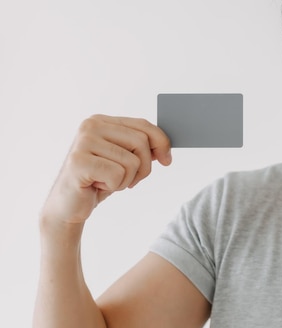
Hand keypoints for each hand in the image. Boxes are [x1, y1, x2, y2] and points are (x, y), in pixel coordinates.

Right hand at [41, 115, 171, 225]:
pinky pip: (118, 174)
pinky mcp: (79, 161)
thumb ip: (140, 147)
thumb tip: (164, 145)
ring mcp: (83, 142)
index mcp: (102, 121)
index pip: (143, 125)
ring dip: (126, 179)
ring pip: (131, 161)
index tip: (166, 160)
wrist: (68, 206)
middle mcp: (91, 126)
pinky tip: (97, 186)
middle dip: (143, 167)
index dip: (161, 142)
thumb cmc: (98, 180)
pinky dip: (115, 186)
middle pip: (141, 142)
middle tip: (129, 180)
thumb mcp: (123, 160)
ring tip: (108, 182)